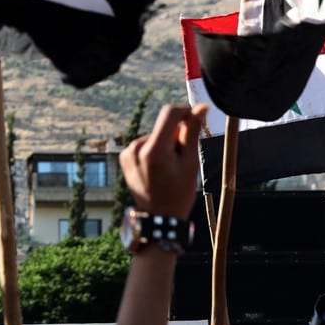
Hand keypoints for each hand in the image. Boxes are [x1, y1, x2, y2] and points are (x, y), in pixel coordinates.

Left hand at [118, 104, 207, 219]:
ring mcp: (128, 152)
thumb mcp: (191, 163)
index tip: (197, 120)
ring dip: (166, 144)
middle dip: (177, 136)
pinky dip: (155, 151)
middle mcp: (136, 148)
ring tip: (171, 168)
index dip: (186, 112)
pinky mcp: (124, 156)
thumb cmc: (179, 193)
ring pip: (155, 136)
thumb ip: (192, 133)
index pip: (169, 114)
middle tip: (183, 159)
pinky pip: (145, 145)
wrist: (158, 217)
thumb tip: (200, 107)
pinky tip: (159, 168)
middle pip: (163, 127)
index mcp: (154, 150)